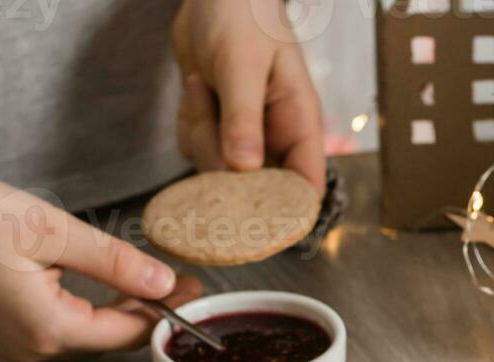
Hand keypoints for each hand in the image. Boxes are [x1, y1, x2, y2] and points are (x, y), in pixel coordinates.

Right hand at [0, 160, 201, 361]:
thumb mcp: (50, 230)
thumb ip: (112, 261)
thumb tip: (162, 282)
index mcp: (47, 329)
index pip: (129, 333)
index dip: (167, 311)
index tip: (194, 287)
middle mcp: (29, 349)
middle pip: (110, 339)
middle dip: (147, 311)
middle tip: (179, 281)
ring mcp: (11, 345)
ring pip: (85, 335)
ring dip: (117, 311)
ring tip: (147, 280)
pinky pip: (57, 329)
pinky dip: (84, 310)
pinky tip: (99, 285)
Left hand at [172, 0, 326, 192]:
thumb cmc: (243, 17)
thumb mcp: (242, 66)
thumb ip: (243, 118)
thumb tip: (244, 169)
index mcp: (298, 125)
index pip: (306, 188)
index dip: (287, 210)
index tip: (254, 210)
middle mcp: (275, 139)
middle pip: (254, 190)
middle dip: (222, 163)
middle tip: (211, 113)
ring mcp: (245, 137)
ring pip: (218, 171)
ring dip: (200, 135)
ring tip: (201, 85)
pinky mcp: (217, 130)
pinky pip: (195, 151)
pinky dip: (187, 125)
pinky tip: (195, 89)